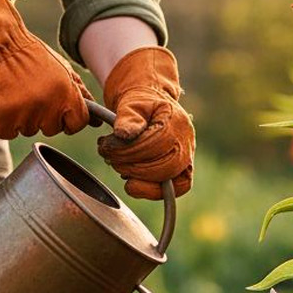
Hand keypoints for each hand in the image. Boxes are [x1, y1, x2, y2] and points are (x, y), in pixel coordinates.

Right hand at [0, 0, 91, 138]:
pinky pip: (7, 132)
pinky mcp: (1, 119)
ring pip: (28, 130)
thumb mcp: (62, 69)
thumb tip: (96, 120)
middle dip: (44, 115)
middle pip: (52, 128)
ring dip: (22, 116)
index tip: (58, 109)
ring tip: (15, 92)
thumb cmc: (30, 54)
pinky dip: (2, 121)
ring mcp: (24, 115)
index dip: (68, 118)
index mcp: (66, 94)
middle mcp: (47, 107)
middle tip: (32, 93)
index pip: (77, 124)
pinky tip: (2, 100)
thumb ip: (80, 94)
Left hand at [97, 47, 194, 199]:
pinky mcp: (180, 171)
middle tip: (111, 159)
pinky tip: (131, 183)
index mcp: (177, 123)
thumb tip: (124, 134)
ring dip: (141, 181)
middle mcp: (187, 143)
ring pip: (171, 183)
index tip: (105, 146)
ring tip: (120, 167)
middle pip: (165, 168)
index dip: (127, 151)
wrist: (149, 105)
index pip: (154, 145)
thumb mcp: (131, 102)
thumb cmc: (139, 102)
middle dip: (133, 168)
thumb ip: (128, 117)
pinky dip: (151, 190)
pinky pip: (174, 189)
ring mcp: (186, 158)